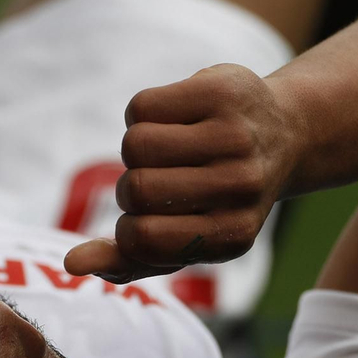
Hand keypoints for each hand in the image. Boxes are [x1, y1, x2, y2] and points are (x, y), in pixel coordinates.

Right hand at [64, 63, 298, 282]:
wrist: (286, 133)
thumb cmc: (219, 196)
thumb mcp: (185, 237)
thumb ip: (131, 259)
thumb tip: (72, 265)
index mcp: (233, 236)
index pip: (140, 239)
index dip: (127, 229)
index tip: (149, 221)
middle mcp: (242, 187)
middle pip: (136, 188)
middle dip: (130, 186)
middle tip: (158, 181)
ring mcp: (236, 136)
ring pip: (135, 144)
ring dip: (136, 148)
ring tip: (166, 149)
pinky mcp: (223, 92)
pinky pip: (142, 107)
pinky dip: (144, 114)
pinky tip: (173, 118)